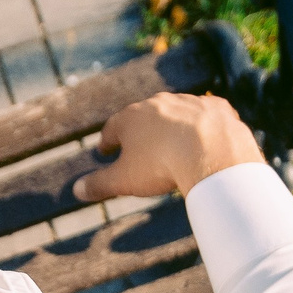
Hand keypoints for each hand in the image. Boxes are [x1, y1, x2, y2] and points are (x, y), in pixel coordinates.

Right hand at [71, 92, 265, 201]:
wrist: (212, 151)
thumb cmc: (161, 165)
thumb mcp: (124, 180)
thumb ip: (99, 184)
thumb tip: (76, 191)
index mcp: (131, 118)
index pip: (112, 128)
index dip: (108, 140)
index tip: (105, 149)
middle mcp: (158, 103)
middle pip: (143, 116)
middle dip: (138, 129)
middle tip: (135, 142)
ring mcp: (189, 102)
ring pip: (175, 113)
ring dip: (171, 125)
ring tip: (170, 141)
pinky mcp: (216, 107)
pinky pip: (206, 114)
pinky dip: (203, 125)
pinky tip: (204, 135)